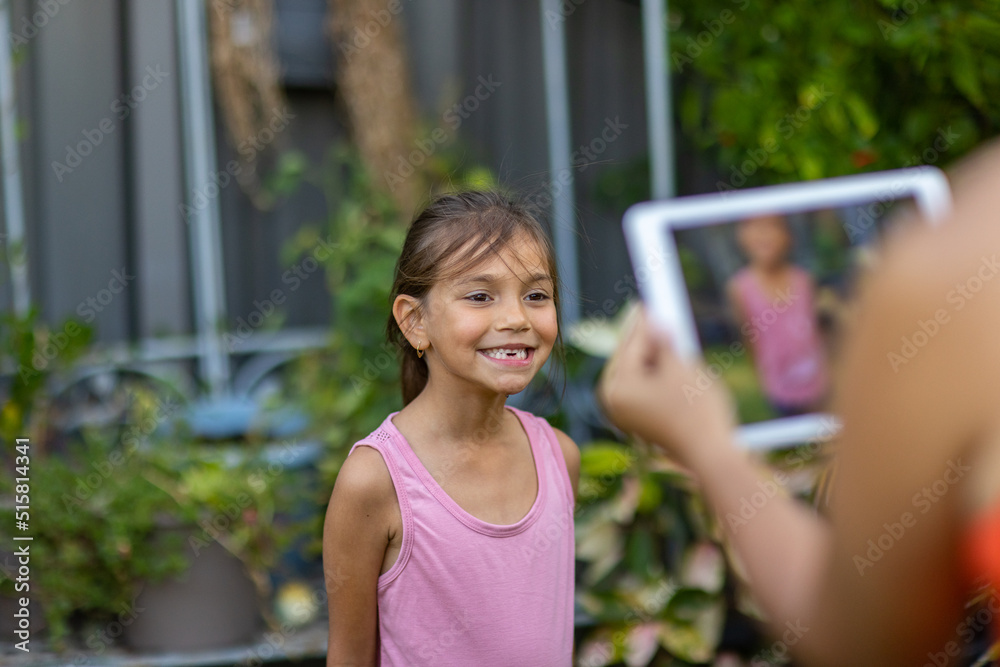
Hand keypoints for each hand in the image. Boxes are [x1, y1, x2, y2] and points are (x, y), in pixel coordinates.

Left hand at [597, 308, 736, 468]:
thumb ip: (662, 342)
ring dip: (650, 356)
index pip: (631, 345)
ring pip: (635, 373)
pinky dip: (653, 375)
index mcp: (616, 386)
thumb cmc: (695, 410)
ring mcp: (623, 414)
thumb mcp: (679, 367)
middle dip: (644, 339)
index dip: (643, 321)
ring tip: (664, 335)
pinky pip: (641, 389)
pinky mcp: (637, 422)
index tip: (644, 302)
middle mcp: (612, 401)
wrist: (711, 454)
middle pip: (628, 358)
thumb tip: (651, 322)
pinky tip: (667, 361)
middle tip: (651, 313)